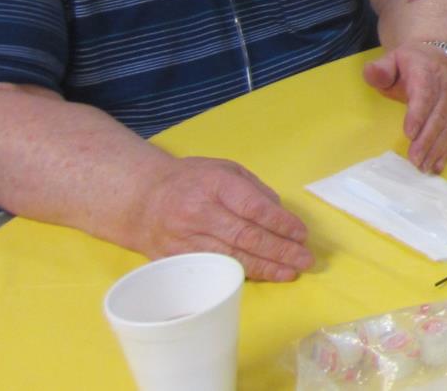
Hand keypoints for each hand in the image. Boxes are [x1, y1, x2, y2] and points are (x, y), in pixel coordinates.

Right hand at [133, 156, 313, 280]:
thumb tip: (282, 216)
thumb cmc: (192, 181)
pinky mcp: (177, 258)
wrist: (141, 198)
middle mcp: (199, 212)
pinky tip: (263, 276)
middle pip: (246, 236)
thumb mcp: (225, 170)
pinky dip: (242, 274)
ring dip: (266, 267)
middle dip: (280, 250)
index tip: (302, 234)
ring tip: (290, 272)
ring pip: (231, 257)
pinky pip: (215, 268)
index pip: (254, 207)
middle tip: (305, 259)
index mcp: (215, 185)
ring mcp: (185, 238)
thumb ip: (255, 190)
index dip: (281, 224)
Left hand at [362, 45, 446, 171]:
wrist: (436, 57)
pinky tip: (437, 166)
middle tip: (415, 159)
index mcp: (427, 72)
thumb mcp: (392, 60)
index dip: (419, 113)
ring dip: (438, 148)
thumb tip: (372, 73)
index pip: (425, 93)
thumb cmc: (409, 64)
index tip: (409, 133)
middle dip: (428, 138)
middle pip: (439, 114)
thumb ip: (381, 69)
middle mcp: (446, 87)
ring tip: (424, 167)